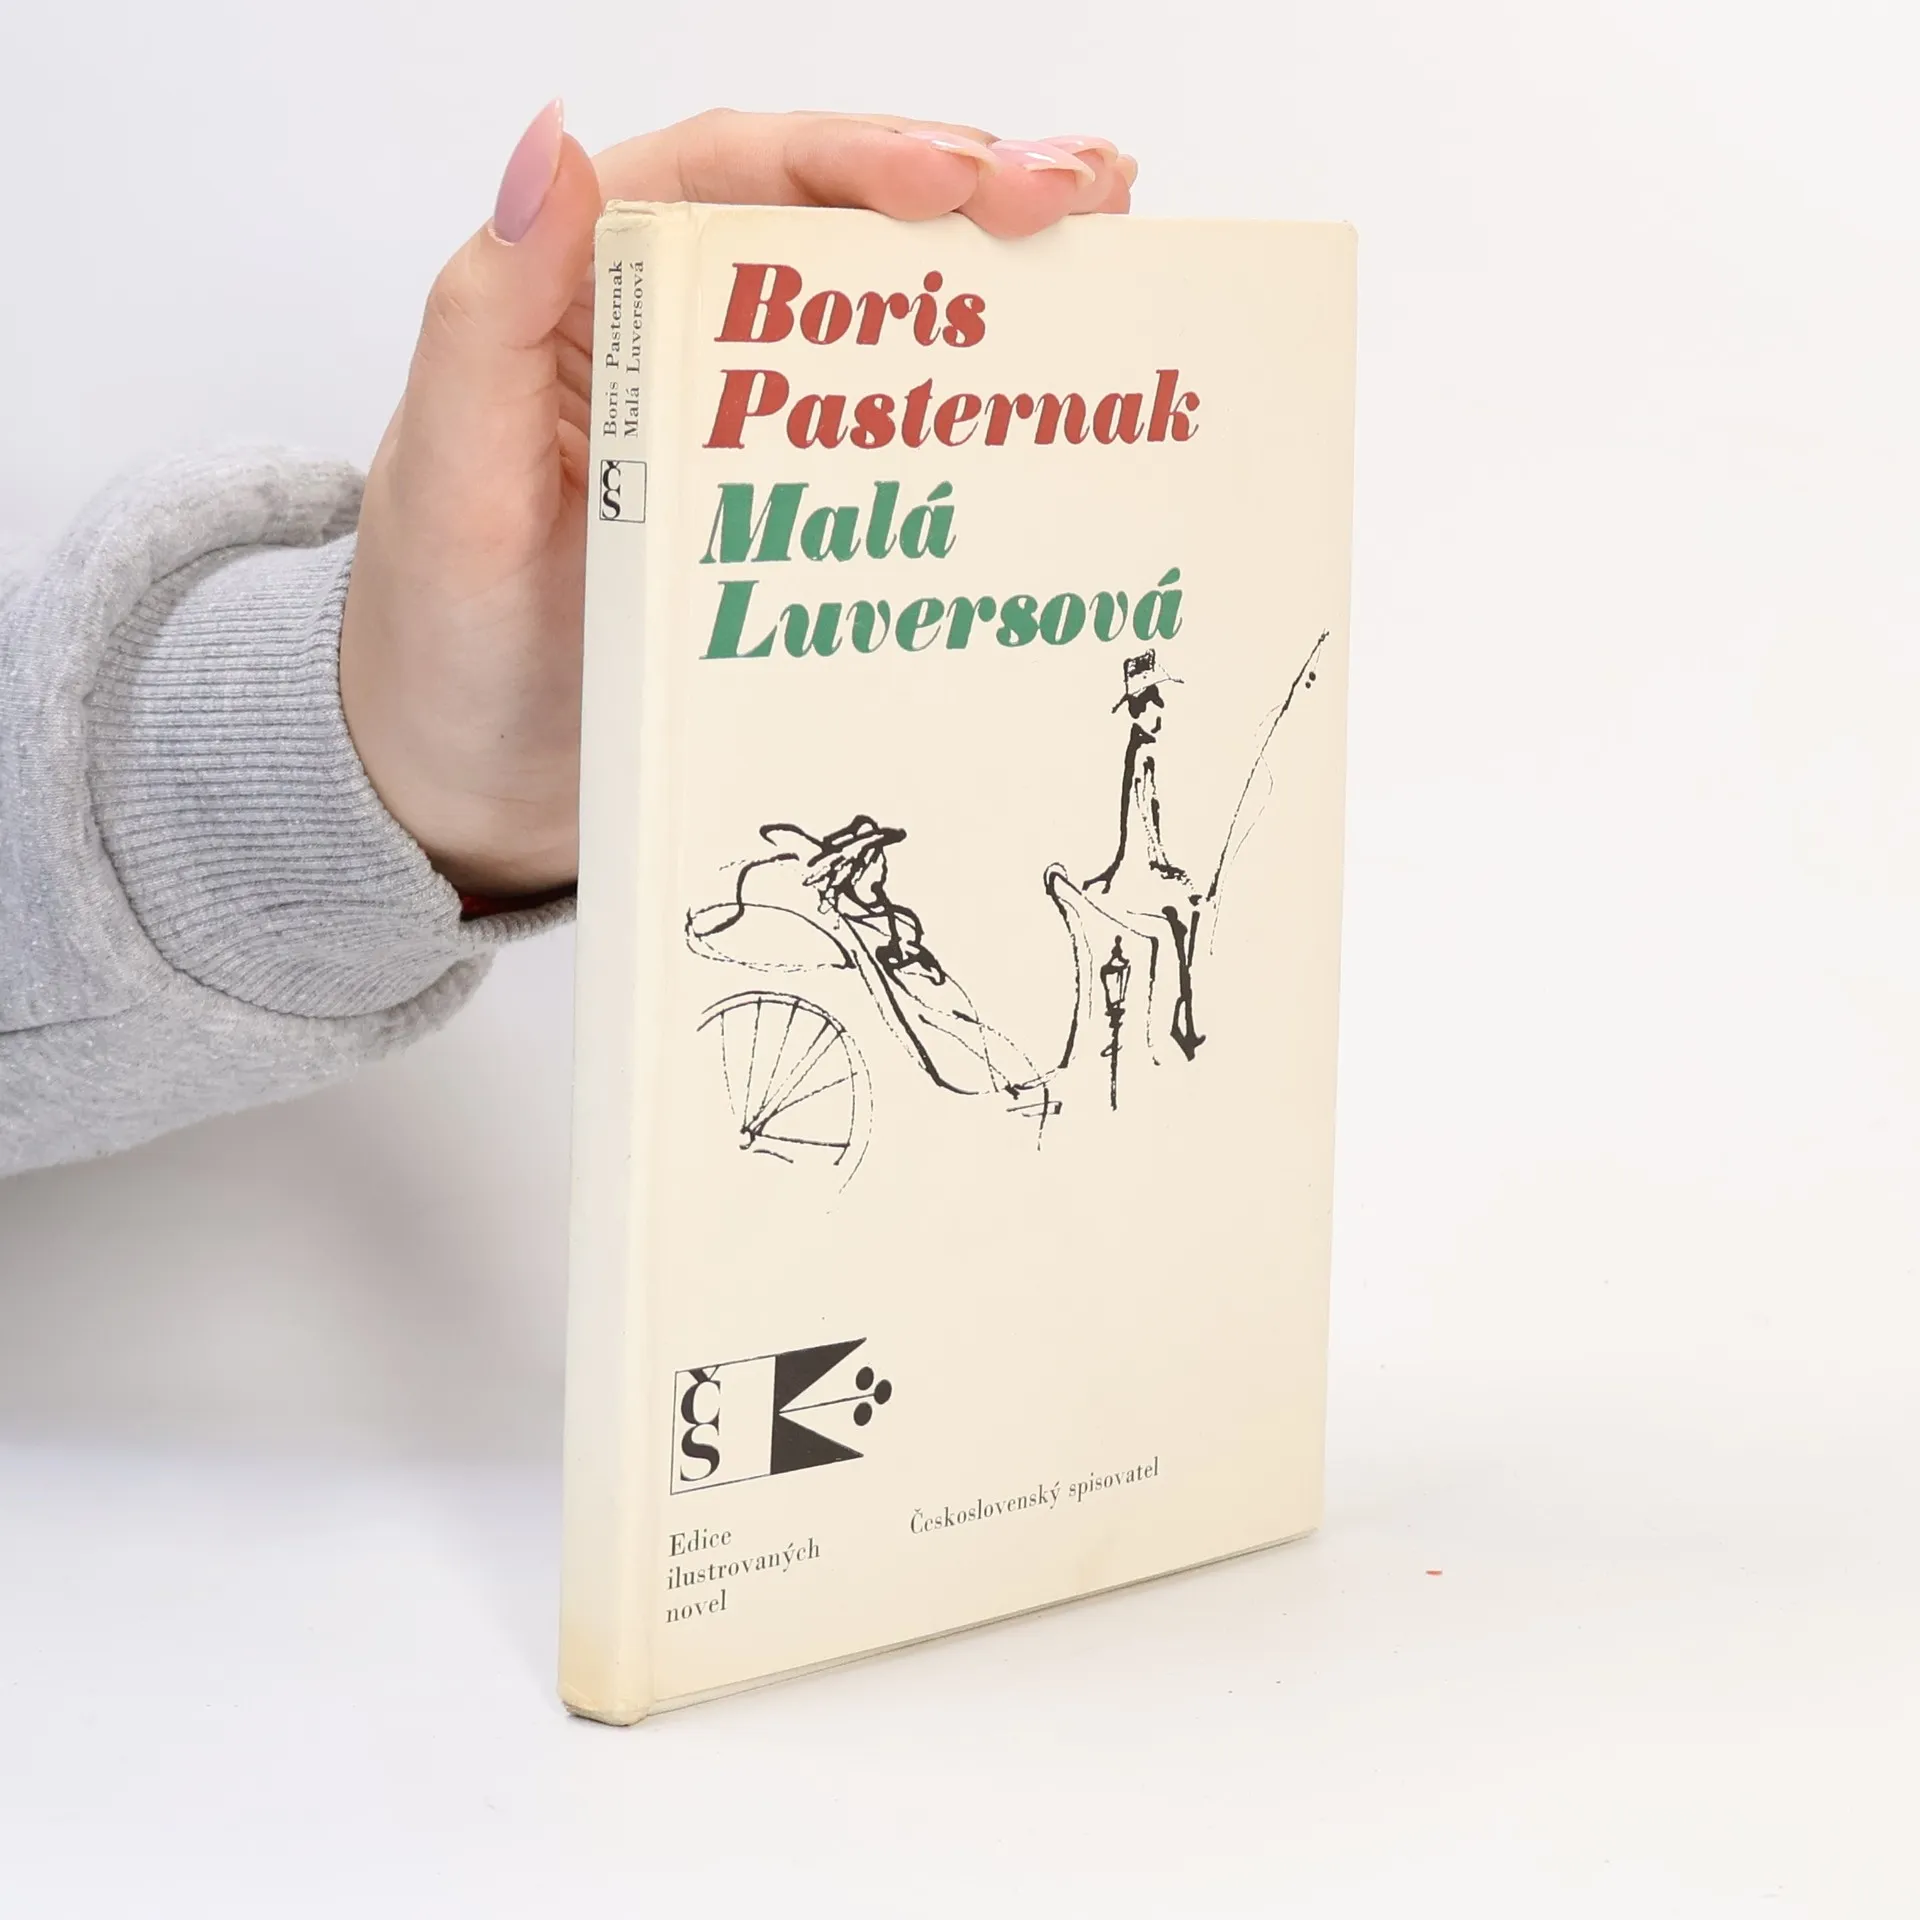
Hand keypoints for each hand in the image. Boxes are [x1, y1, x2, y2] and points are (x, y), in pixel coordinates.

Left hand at [339, 106, 1135, 897]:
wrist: (469, 784)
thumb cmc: (442, 638)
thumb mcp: (452, 483)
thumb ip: (487, 316)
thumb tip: (557, 147)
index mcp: (588, 294)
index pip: (731, 175)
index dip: (854, 158)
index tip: (960, 180)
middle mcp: (673, 334)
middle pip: (826, 220)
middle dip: (960, 187)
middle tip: (1078, 196)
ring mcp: (737, 422)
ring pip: (872, 312)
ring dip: (985, 267)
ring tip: (1102, 236)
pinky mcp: (781, 506)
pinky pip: (881, 432)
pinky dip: (965, 396)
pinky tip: (1045, 376)